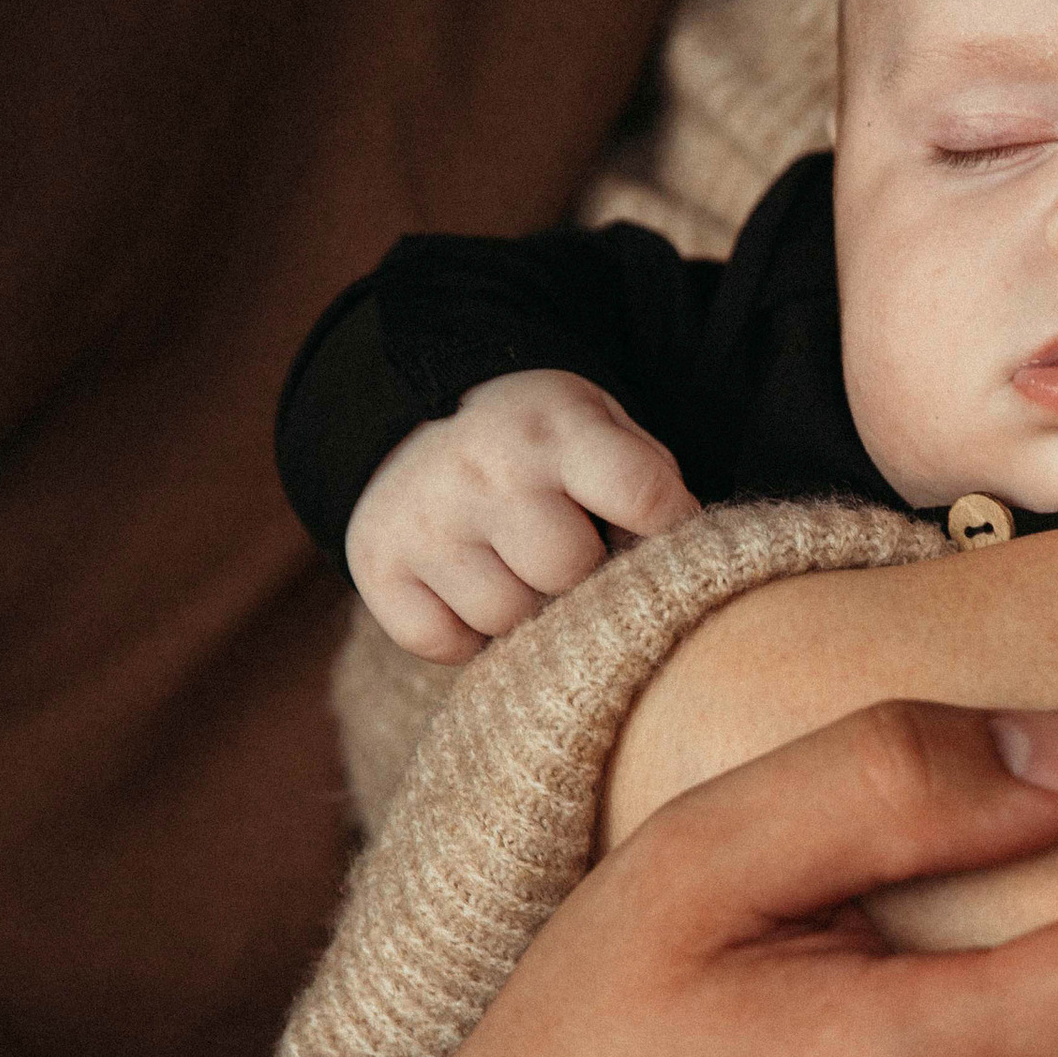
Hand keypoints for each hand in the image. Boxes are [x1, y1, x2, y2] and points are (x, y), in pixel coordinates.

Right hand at [345, 368, 696, 659]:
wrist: (409, 412)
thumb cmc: (535, 441)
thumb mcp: (598, 425)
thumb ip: (646, 483)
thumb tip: (679, 567)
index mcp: (556, 429)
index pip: (643, 496)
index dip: (670, 534)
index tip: (665, 547)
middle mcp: (485, 470)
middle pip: (569, 571)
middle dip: (584, 576)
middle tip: (574, 558)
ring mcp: (426, 521)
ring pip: (507, 619)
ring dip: (525, 611)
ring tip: (519, 571)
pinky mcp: (378, 565)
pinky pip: (444, 644)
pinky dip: (464, 635)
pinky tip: (468, 591)